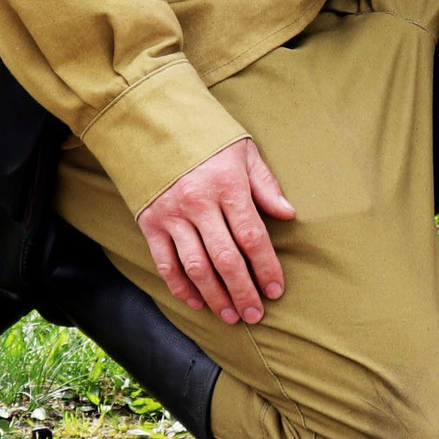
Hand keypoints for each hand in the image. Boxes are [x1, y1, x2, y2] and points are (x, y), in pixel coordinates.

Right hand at [137, 138, 294, 324]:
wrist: (154, 123)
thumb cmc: (207, 139)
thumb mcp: (243, 152)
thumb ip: (266, 185)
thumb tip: (289, 214)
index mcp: (227, 184)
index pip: (252, 235)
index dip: (266, 267)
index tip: (276, 290)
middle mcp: (199, 202)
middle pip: (226, 258)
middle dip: (243, 291)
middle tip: (255, 315)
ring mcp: (172, 215)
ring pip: (196, 266)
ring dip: (215, 296)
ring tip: (231, 316)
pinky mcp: (150, 223)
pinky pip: (166, 263)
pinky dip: (181, 287)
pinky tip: (197, 302)